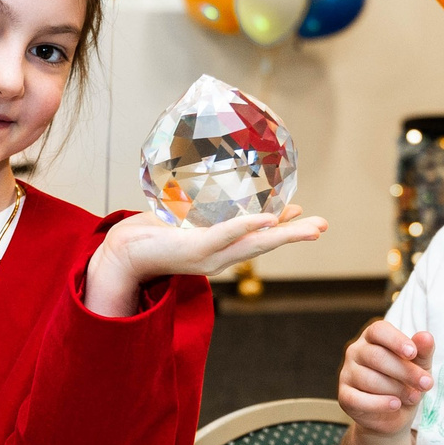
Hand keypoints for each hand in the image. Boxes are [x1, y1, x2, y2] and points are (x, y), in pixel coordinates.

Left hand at [83, 204, 328, 317]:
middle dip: (296, 235)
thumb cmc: (146, 234)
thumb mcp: (179, 222)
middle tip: (323, 226)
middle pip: (265, 245)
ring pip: (255, 244)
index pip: (257, 238)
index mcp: (219, 250)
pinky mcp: (195, 250)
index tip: (304, 216)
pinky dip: (249, 227)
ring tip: (310, 227)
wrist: (120, 254)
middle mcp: (219, 257)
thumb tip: (204, 187)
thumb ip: (196, 212)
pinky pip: (226, 235)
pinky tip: (269, 220)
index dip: (282, 228)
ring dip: (285, 234)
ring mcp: (209, 256)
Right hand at [338, 322, 434, 436]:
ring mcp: (347, 373)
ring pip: (369, 379)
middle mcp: (355, 351)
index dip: (396, 340)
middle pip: (376, 356)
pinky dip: (379, 404)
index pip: (379, 331)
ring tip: (414, 397)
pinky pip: (358, 399)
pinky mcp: (344, 396)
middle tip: (426, 383)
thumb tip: (426, 337)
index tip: (412, 353)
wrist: (395, 415)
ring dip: (397, 390)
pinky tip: (395, 405)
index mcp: (373, 337)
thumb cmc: (407, 382)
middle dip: (405, 371)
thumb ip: (423, 351)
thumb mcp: (420, 366)